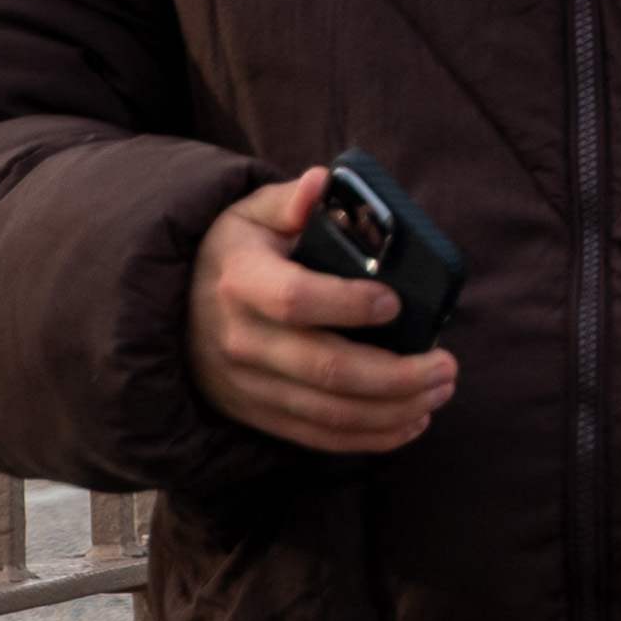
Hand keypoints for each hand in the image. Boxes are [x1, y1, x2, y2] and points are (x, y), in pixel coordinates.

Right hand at [189, 168, 455, 455]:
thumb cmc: (233, 252)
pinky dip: (371, 437)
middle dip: (398, 374)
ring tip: (441, 389)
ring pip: (330, 413)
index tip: (396, 302)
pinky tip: (413, 421)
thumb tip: (322, 182)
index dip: (349, 304)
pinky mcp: (257, 414)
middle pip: (327, 369)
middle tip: (447, 364)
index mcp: (241, 283)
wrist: (173, 308)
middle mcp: (241, 341)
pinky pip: (319, 437)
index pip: (297, 300)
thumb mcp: (250, 214)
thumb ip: (289, 200)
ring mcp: (248, 385)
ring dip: (396, 409)